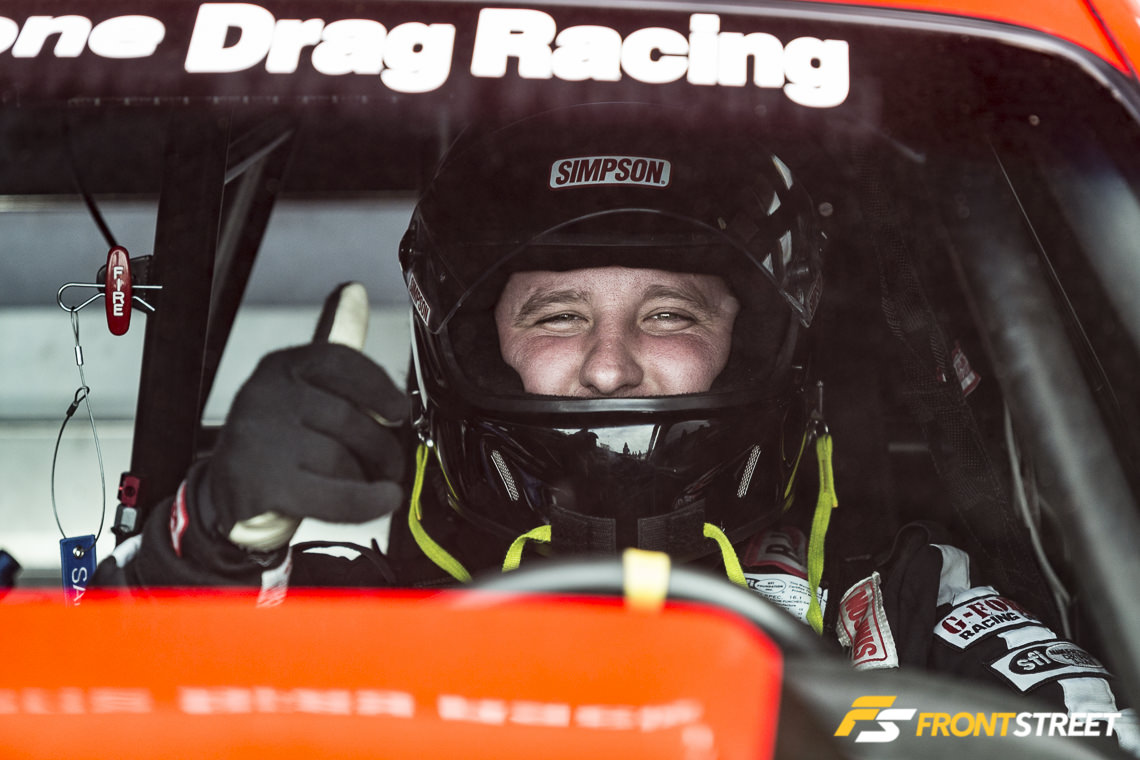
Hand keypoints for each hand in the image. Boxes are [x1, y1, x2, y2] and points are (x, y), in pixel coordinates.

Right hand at [203, 283, 408, 551]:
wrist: (230, 491)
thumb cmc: (280, 436)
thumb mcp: (304, 385)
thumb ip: (336, 342)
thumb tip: (354, 292)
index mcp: (283, 367)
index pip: (342, 363)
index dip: (379, 388)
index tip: (398, 411)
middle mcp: (267, 397)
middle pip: (350, 419)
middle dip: (382, 447)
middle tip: (391, 462)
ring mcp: (262, 440)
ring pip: (343, 458)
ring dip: (366, 477)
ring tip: (368, 482)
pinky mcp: (264, 483)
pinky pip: (335, 495)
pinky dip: (367, 501)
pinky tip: (382, 499)